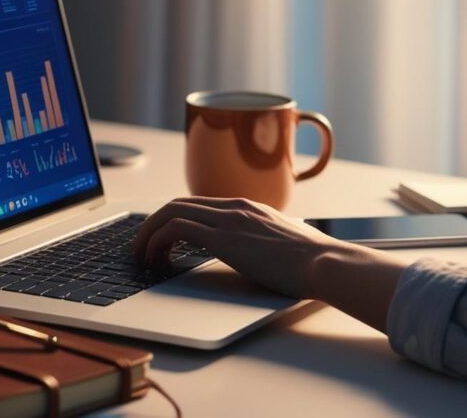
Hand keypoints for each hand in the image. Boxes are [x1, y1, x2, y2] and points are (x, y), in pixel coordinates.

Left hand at [133, 196, 343, 298]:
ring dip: (148, 234)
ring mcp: (229, 219)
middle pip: (177, 204)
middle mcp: (235, 207)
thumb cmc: (312, 262)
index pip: (198, 204)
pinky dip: (157, 241)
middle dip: (152, 226)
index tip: (163, 241)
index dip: (173, 220)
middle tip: (142, 250)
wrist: (325, 263)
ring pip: (170, 212)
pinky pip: (176, 229)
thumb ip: (266, 242)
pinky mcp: (224, 237)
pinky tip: (155, 260)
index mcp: (248, 208)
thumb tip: (262, 255)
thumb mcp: (284, 244)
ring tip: (142, 258)